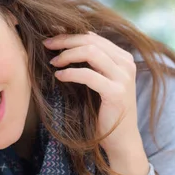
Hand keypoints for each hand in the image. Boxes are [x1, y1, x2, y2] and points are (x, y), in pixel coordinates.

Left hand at [44, 32, 142, 159]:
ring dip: (67, 55)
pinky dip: (71, 73)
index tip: (51, 37)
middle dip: (66, 40)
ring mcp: (123, 78)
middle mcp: (127, 64)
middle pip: (91, 41)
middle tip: (47, 45)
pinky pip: (88, 75)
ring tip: (53, 62)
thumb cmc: (106, 111)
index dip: (71, 35)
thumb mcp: (100, 81)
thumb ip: (92, 63)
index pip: (94, 37)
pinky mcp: (116, 92)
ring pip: (91, 52)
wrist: (121, 139)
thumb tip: (69, 42)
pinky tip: (60, 76)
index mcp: (124, 58)